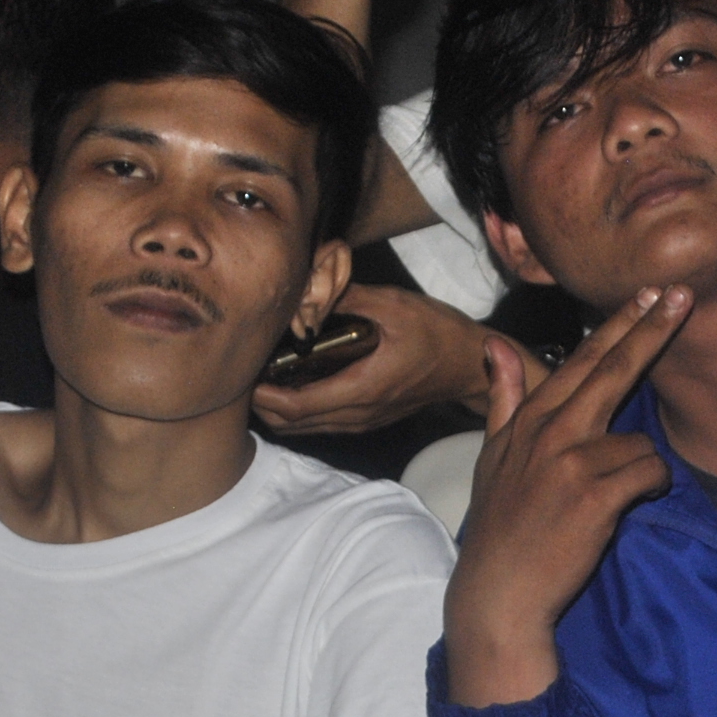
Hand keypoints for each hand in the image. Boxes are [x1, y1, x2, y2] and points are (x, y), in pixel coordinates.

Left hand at [251, 284, 534, 434]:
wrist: (470, 364)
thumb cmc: (437, 333)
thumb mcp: (394, 304)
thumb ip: (348, 297)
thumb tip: (309, 288)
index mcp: (362, 388)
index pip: (298, 405)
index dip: (265, 395)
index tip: (248, 373)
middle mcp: (360, 413)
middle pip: (295, 423)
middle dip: (264, 404)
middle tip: (247, 374)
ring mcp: (365, 421)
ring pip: (307, 428)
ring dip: (280, 410)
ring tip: (263, 380)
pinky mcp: (370, 419)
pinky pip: (324, 424)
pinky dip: (301, 412)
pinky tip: (294, 386)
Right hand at [442, 285, 688, 706]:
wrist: (500, 591)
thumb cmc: (502, 525)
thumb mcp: (492, 457)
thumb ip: (504, 398)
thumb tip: (496, 345)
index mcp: (531, 420)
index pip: (582, 360)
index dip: (618, 324)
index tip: (649, 292)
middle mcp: (550, 432)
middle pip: (611, 370)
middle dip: (649, 329)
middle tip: (683, 295)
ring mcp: (571, 462)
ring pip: (637, 438)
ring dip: (641, 465)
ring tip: (616, 495)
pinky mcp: (594, 496)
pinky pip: (648, 472)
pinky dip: (652, 485)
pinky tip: (633, 502)